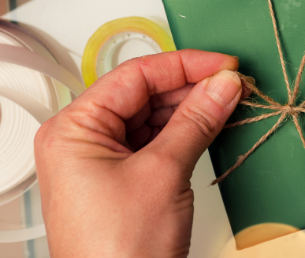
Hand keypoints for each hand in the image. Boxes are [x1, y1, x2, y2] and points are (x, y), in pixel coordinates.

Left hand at [34, 50, 242, 257]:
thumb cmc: (117, 252)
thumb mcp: (164, 173)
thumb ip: (196, 120)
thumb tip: (222, 85)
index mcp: (73, 129)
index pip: (134, 76)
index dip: (184, 65)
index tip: (223, 65)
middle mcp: (80, 142)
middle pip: (141, 95)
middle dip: (189, 87)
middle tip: (232, 85)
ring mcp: (98, 164)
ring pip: (149, 119)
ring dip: (189, 110)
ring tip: (227, 103)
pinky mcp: (118, 183)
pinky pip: (152, 144)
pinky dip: (183, 134)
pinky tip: (210, 126)